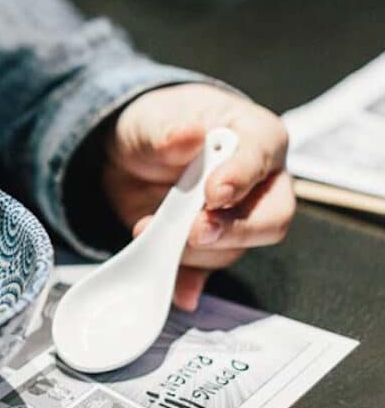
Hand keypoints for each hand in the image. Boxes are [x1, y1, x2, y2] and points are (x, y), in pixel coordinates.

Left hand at [102, 84, 294, 310]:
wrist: (135, 151)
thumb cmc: (161, 124)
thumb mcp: (153, 119)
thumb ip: (168, 131)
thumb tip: (188, 135)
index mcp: (256, 137)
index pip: (262, 158)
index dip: (242, 177)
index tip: (214, 193)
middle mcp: (260, 183)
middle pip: (271, 218)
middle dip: (232, 230)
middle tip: (195, 231)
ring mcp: (238, 219)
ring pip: (233, 248)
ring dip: (192, 249)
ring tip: (148, 230)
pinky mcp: (210, 246)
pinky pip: (207, 271)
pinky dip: (189, 280)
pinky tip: (178, 288)